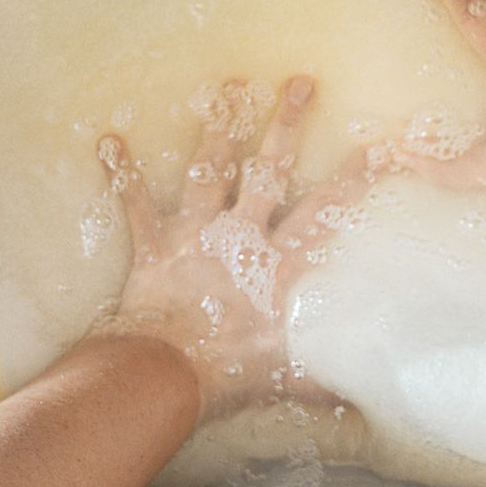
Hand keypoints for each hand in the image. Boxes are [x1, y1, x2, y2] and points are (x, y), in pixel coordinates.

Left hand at [93, 76, 372, 420]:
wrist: (166, 373)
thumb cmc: (231, 374)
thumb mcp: (291, 378)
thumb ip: (327, 383)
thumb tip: (366, 404)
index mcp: (280, 264)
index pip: (326, 214)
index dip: (353, 180)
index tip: (376, 147)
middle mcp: (242, 236)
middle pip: (269, 170)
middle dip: (286, 125)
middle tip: (299, 82)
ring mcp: (197, 236)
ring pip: (211, 171)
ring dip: (219, 128)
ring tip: (226, 87)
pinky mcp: (156, 247)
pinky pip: (135, 206)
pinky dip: (123, 174)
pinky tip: (109, 140)